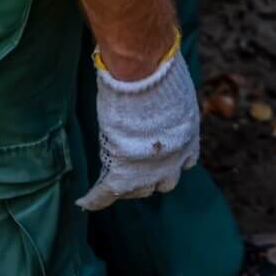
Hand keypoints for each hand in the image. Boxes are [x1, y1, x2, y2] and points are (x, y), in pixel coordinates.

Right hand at [76, 41, 199, 210]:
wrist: (144, 77)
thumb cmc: (160, 73)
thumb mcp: (175, 89)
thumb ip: (170, 100)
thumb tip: (161, 88)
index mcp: (189, 136)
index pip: (185, 162)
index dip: (172, 161)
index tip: (162, 158)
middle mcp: (175, 159)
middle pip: (164, 182)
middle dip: (152, 177)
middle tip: (136, 167)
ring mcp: (150, 169)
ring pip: (140, 190)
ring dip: (129, 186)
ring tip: (114, 181)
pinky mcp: (124, 172)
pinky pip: (107, 193)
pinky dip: (96, 198)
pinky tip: (86, 202)